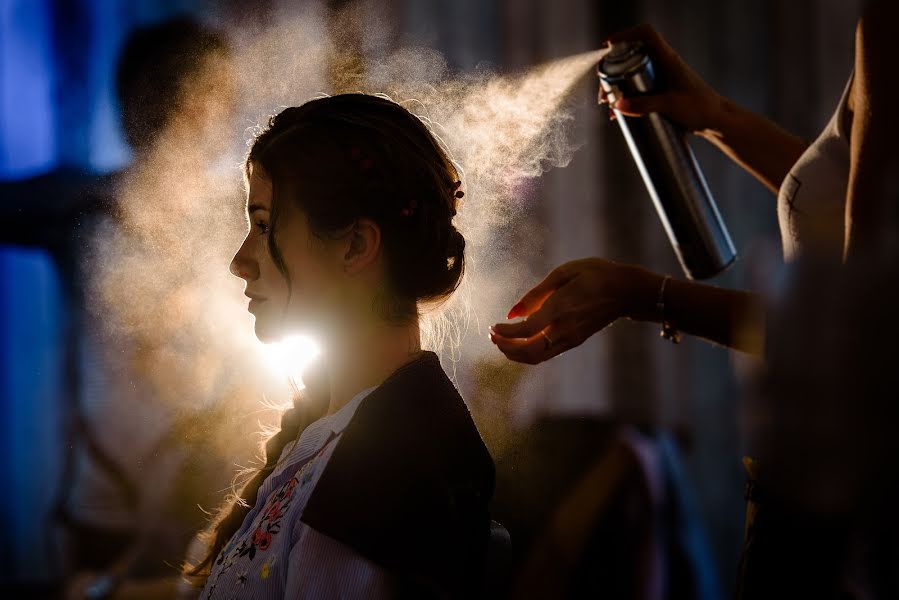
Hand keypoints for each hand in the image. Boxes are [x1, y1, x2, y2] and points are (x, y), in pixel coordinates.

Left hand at [489, 258, 660, 364]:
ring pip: (537, 358)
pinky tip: (519, 341)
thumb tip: (512, 312)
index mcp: (560, 309)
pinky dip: (528, 352)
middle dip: (506, 348)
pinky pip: (546, 354)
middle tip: (492, 336)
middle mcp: (564, 328)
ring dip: (515, 353)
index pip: (525, 331)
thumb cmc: (595, 274)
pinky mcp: (575, 341)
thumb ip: (536, 294)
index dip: (505, 333)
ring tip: (502, 341)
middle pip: (528, 352)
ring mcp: (571, 338)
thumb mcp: (564, 273)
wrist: (626, 291)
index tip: (492, 327)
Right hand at [600, 24, 724, 133]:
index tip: (607, 45)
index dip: (625, 34)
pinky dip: (627, 98)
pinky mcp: (661, 91)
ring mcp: (662, 78)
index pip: (646, 34)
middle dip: (613, 70)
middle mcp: (663, 64)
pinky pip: (639, 89)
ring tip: (609, 106)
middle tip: (604, 92)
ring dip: (618, 87)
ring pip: (633, 74)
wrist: (717, 121)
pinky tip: (620, 113)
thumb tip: (618, 106)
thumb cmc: (700, 108)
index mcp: (668, 59)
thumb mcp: (670, 105)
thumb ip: (644, 105)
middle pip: (632, 56)